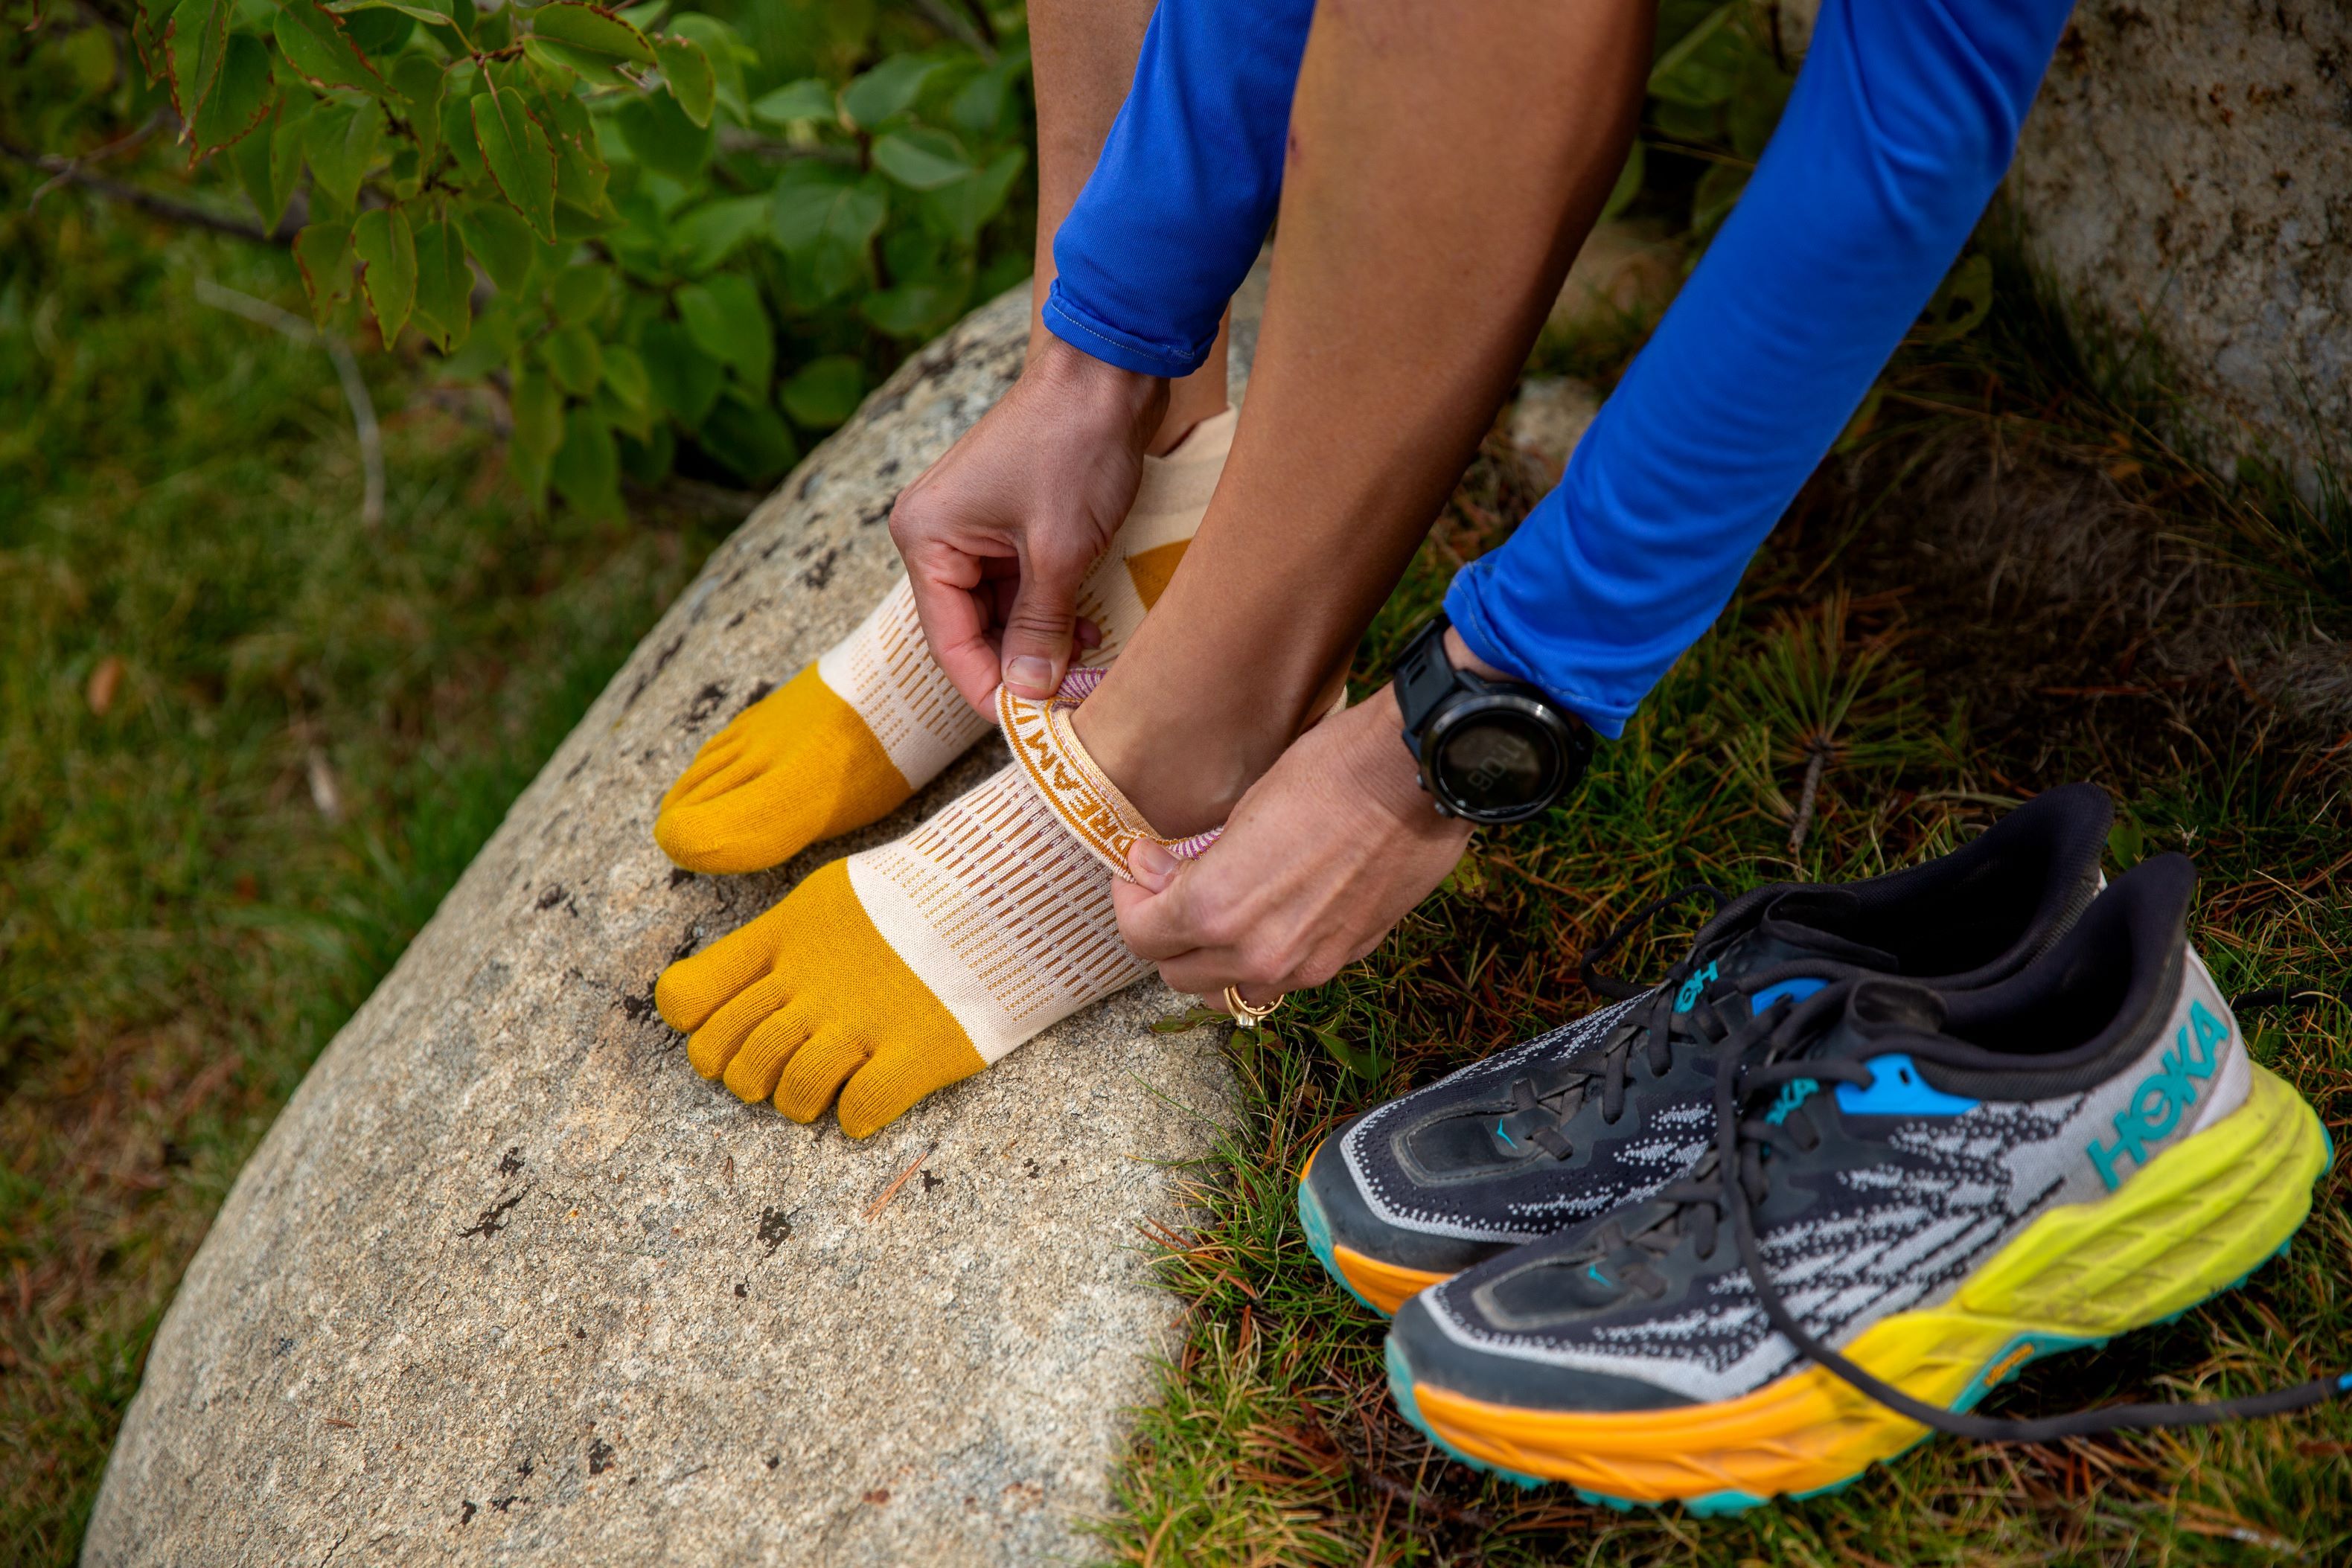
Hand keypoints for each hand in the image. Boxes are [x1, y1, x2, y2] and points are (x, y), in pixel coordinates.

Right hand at [889, 335, 1167, 708]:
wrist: (1108, 371)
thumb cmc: (1076, 448)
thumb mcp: (1061, 551)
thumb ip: (1041, 627)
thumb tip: (1029, 694)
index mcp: (926, 538)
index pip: (949, 643)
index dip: (991, 689)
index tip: (1034, 728)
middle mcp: (935, 534)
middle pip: (972, 631)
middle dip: (1024, 666)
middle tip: (1077, 700)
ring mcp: (970, 526)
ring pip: (1001, 612)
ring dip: (1044, 641)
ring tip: (1091, 666)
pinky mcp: (1006, 521)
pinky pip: (1019, 585)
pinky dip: (1051, 610)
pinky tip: (1089, 629)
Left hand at [1110, 682, 1473, 999]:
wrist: (1418, 774)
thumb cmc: (1329, 770)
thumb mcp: (1243, 806)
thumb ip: (1192, 860)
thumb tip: (1151, 871)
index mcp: (1216, 909)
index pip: (1142, 938)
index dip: (1131, 902)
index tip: (1141, 870)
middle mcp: (1258, 953)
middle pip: (1178, 976)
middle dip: (1165, 934)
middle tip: (1171, 888)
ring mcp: (1307, 964)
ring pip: (1231, 990)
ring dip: (1213, 958)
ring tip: (1220, 909)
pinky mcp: (1347, 958)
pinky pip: (1283, 978)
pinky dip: (1263, 957)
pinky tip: (1272, 911)